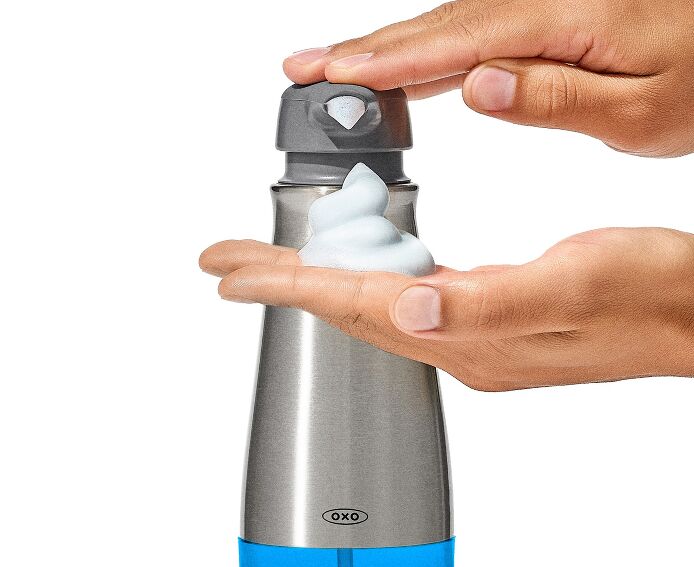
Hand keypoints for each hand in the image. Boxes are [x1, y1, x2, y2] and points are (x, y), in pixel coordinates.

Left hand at [199, 227, 693, 390]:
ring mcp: (472, 338)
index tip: (229, 272)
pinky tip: (357, 268)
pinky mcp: (487, 325)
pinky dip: (366, 282)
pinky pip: (406, 304)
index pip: (354, 307)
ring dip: (316, 284)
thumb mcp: (573, 284)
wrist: (692, 316)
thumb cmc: (650, 295)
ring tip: (270, 265)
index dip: (287, 286)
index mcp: (468, 335)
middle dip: (282, 284)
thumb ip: (486, 304)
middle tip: (226, 263)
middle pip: (347, 312)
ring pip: (371, 308)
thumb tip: (408, 307)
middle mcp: (460, 344)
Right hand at [283, 0, 693, 156]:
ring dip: (385, 51)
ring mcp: (538, 9)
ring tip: (333, 73)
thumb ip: (554, 95)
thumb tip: (478, 86)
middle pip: (435, 26)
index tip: (330, 74)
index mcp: (565, 20)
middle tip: (302, 68)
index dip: (386, 60)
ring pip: (444, 29)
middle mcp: (542, 4)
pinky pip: (469, 35)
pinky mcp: (539, 22)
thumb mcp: (638, 110)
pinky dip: (426, 55)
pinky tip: (402, 74)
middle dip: (363, 51)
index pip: (455, 41)